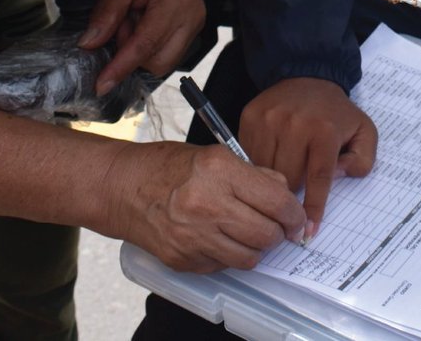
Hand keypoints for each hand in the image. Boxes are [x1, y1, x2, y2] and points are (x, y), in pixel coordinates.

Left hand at [78, 0, 205, 88]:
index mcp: (175, 3)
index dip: (120, 68)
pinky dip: (150, 45)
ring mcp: (197, 22)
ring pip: (164, 61)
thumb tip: (88, 46)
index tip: (101, 85)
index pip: (144, 47)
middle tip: (120, 25)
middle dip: (132, 55)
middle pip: (158, 62)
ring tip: (132, 20)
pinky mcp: (194, 26)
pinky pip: (169, 50)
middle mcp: (192, 17)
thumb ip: (105, 16)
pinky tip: (143, 22)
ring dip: (141, 50)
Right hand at [108, 141, 306, 272]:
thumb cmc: (169, 166)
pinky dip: (228, 255)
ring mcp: (193, 236)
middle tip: (277, 228)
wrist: (122, 188)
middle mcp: (207, 205)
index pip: (276, 201)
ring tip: (249, 234)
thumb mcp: (216, 155)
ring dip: (256, 248)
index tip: (297, 218)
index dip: (294, 214)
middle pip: (266, 234)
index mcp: (219, 171)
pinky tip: (220, 238)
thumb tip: (285, 195)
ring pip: (248, 258)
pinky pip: (223, 266)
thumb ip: (254, 175)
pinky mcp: (183, 259)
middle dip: (278, 234)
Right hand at [240, 78, 377, 237]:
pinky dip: (257, 166)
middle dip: (292, 194)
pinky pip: (249, 156)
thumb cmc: (335, 113)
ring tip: (281, 178)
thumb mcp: (364, 132)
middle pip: (288, 179)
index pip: (318, 178)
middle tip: (293, 202)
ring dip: (272, 181)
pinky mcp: (250, 119)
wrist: (307, 77)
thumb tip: (338, 178)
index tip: (307, 233)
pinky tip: (266, 162)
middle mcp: (295, 124)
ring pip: (265, 171)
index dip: (313, 209)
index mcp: (324, 130)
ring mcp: (269, 120)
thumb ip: (362, 161)